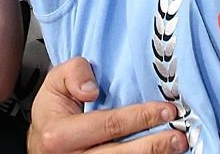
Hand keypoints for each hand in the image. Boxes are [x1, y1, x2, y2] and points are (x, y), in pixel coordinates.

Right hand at [28, 57, 183, 153]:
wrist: (41, 143)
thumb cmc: (53, 112)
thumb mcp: (55, 82)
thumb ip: (73, 72)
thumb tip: (92, 88)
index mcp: (60, 135)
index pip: (109, 124)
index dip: (140, 117)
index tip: (165, 109)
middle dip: (154, 145)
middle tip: (179, 135)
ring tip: (176, 146)